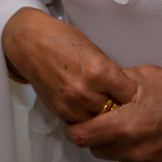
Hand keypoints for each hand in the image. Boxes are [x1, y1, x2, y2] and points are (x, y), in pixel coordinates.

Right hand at [2, 8, 134, 123]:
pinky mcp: (61, 112)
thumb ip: (111, 73)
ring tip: (96, 97)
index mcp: (99, 71)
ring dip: (101, 112)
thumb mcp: (95, 51)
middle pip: (117, 110)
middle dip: (118, 104)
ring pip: (100, 120)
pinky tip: (82, 99)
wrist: (30, 43)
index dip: (131, 92)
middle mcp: (86, 91)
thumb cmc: (61, 40)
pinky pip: (83, 122)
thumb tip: (125, 91)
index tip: (130, 91)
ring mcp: (72, 104)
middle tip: (114, 95)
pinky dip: (85, 114)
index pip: (130, 95)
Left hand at [63, 64, 161, 161]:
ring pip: (114, 157)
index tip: (75, 118)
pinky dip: (132, 150)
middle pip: (95, 149)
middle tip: (101, 117)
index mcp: (125, 125)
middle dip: (93, 134)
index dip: (74, 126)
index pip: (81, 135)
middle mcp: (134, 150)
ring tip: (126, 122)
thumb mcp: (144, 76)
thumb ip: (114, 83)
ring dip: (112, 143)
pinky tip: (144, 132)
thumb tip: (96, 84)